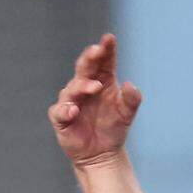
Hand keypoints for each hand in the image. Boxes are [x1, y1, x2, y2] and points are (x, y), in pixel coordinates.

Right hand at [47, 33, 141, 166]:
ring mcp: (71, 100)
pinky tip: (74, 110)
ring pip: (72, 88)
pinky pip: (61, 111)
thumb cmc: (113, 128)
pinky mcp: (61, 118)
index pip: (103, 61)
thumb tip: (130, 85)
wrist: (103, 154)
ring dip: (83, 86)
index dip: (105, 49)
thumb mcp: (127, 114)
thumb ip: (132, 100)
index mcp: (102, 80)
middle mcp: (84, 86)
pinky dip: (66, 110)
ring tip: (95, 87)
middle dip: (90, 57)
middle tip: (97, 50)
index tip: (109, 39)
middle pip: (85, 67)